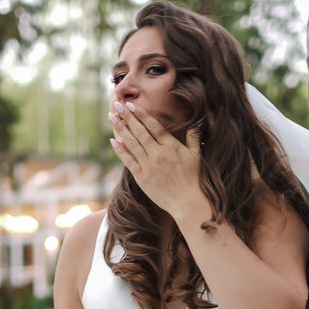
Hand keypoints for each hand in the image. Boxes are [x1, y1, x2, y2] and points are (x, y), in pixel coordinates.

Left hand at [109, 102, 205, 221]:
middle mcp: (158, 154)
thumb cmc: (194, 179)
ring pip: (132, 144)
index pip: (153, 126)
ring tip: (112, 117)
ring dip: (121, 129)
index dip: (141, 114)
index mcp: (171, 146)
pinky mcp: (142, 178)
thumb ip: (194, 137)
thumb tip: (195, 122)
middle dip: (127, 117)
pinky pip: (129, 161)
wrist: (187, 203)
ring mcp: (149, 166)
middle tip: (117, 105)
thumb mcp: (197, 156)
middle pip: (140, 132)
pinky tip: (113, 140)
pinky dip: (120, 151)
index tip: (131, 105)